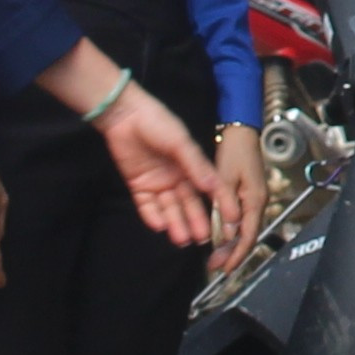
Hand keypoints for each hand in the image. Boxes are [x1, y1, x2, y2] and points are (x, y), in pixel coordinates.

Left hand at [100, 97, 220, 246]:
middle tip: (205, 239)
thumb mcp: (180, 142)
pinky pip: (147, 206)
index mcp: (191, 165)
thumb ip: (196, 165)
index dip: (220, 204)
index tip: (230, 220)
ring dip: (176, 223)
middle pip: (189, 203)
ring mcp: (157, 182)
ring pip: (169, 208)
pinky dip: (153, 216)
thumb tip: (214, 187)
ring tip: (184, 240)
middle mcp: (176, 177)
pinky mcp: (138, 186)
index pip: (209, 188)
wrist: (124, 114)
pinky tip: (161, 227)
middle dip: (196, 221)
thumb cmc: (157, 122)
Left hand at [203, 124, 272, 271]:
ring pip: (242, 229)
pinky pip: (238, 219)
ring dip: (229, 244)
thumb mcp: (226, 177)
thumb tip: (228, 233)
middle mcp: (256, 202)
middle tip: (216, 266)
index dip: (237, 254)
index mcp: (255, 199)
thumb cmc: (235, 150)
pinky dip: (228, 230)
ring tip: (215, 256)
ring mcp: (251, 199)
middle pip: (246, 235)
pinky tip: (217, 235)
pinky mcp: (244, 195)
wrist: (240, 133)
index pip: (248, 235)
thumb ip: (226, 205)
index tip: (225, 267)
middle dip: (232, 253)